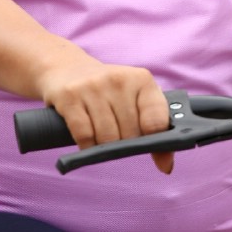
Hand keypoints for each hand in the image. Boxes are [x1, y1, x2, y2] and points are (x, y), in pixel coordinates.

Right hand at [36, 49, 173, 174]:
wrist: (65, 66)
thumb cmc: (108, 90)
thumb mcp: (134, 98)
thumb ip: (153, 126)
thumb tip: (166, 165)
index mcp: (142, 80)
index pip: (157, 121)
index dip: (159, 145)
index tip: (161, 161)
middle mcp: (118, 80)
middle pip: (130, 134)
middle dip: (125, 144)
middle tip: (118, 138)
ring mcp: (93, 87)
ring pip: (107, 138)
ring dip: (104, 147)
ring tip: (101, 138)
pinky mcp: (70, 96)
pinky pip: (85, 136)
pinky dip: (87, 146)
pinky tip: (87, 142)